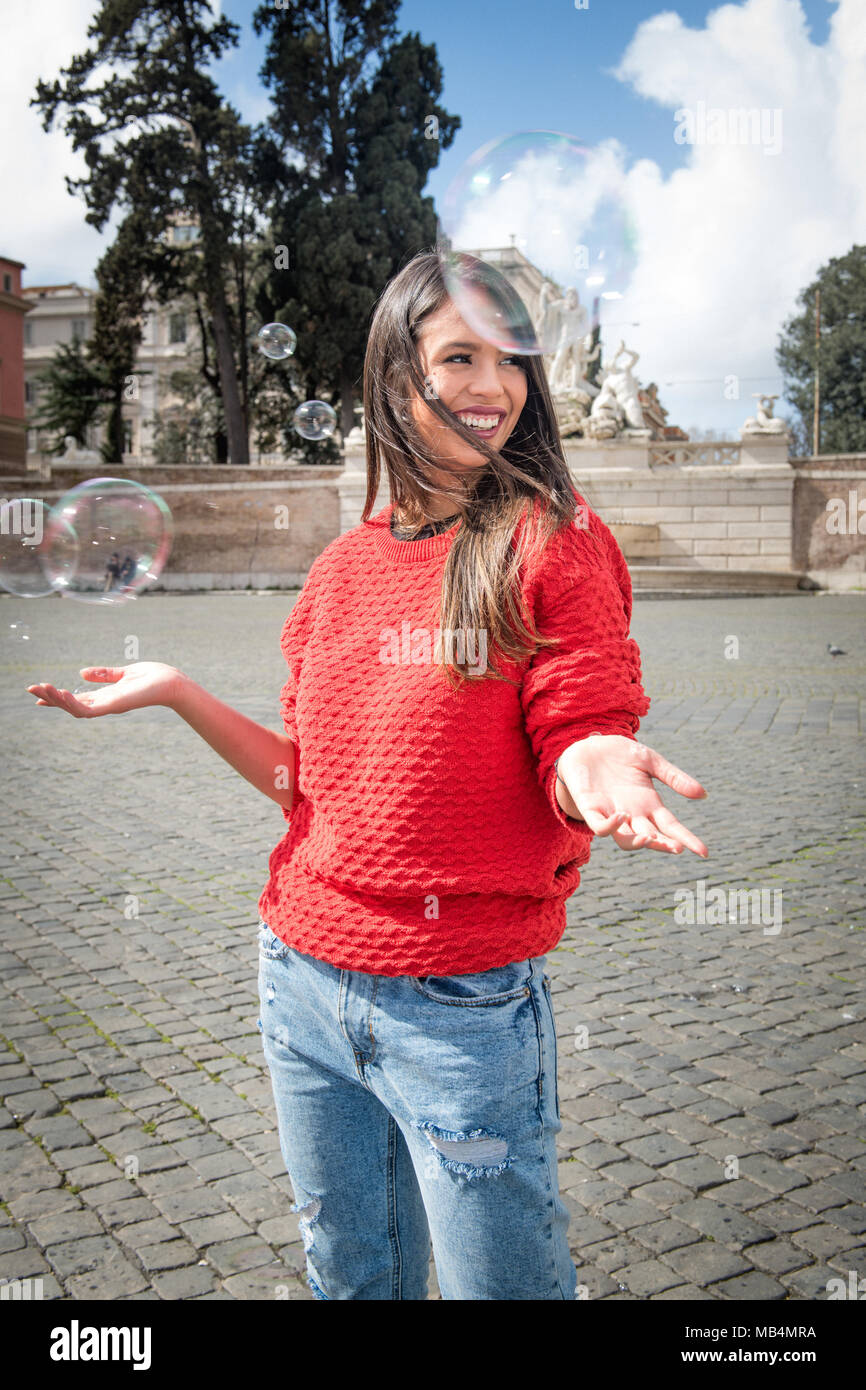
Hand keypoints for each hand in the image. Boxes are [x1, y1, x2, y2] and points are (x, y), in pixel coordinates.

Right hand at [26, 663, 180, 717]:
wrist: (172, 683)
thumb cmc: (154, 677)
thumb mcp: (124, 673)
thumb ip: (104, 674)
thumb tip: (81, 673)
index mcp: (107, 696)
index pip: (77, 699)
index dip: (58, 697)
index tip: (39, 692)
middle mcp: (105, 704)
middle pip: (71, 705)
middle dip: (51, 699)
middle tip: (31, 690)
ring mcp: (109, 707)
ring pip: (75, 709)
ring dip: (57, 700)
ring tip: (41, 690)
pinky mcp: (114, 706)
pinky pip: (88, 709)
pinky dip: (73, 703)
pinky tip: (62, 694)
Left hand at [558, 734, 707, 856]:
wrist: (589, 744)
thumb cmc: (620, 754)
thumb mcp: (651, 761)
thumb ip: (674, 777)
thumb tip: (703, 795)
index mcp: (649, 804)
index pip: (671, 827)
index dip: (686, 839)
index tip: (704, 852)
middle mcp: (632, 814)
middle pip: (650, 837)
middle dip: (663, 845)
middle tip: (677, 848)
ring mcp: (610, 813)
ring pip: (624, 840)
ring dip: (637, 842)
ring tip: (649, 837)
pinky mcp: (590, 808)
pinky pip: (599, 826)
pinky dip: (610, 826)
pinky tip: (622, 816)